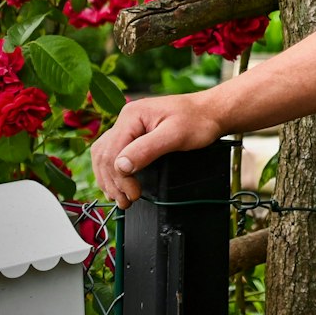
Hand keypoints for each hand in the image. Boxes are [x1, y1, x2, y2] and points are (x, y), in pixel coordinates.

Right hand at [90, 94, 226, 207]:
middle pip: (104, 155)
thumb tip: (121, 166)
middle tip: (126, 201)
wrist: (211, 113)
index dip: (119, 177)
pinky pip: (113, 153)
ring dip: (109, 178)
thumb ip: (147, 149)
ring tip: (120, 198)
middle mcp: (126, 119)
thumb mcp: (176, 136)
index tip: (134, 194)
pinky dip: (113, 171)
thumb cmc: (199, 121)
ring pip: (104, 155)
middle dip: (113, 182)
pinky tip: (118, 183)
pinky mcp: (134, 134)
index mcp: (132, 115)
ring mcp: (129, 126)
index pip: (112, 151)